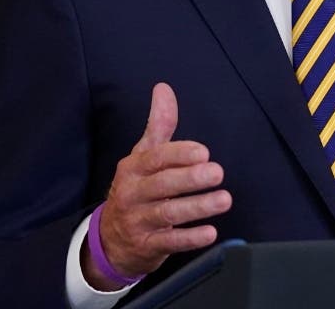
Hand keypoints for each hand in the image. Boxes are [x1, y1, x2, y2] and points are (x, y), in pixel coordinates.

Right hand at [81, 83, 231, 289]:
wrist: (110, 239)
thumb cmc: (136, 188)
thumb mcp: (143, 156)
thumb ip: (159, 124)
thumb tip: (164, 88)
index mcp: (133, 168)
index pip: (156, 158)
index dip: (179, 154)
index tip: (203, 152)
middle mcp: (133, 193)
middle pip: (162, 185)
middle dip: (191, 179)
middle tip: (218, 172)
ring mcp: (138, 221)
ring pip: (167, 214)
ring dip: (197, 207)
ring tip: (224, 200)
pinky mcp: (146, 246)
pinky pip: (169, 243)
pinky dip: (190, 239)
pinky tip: (210, 233)